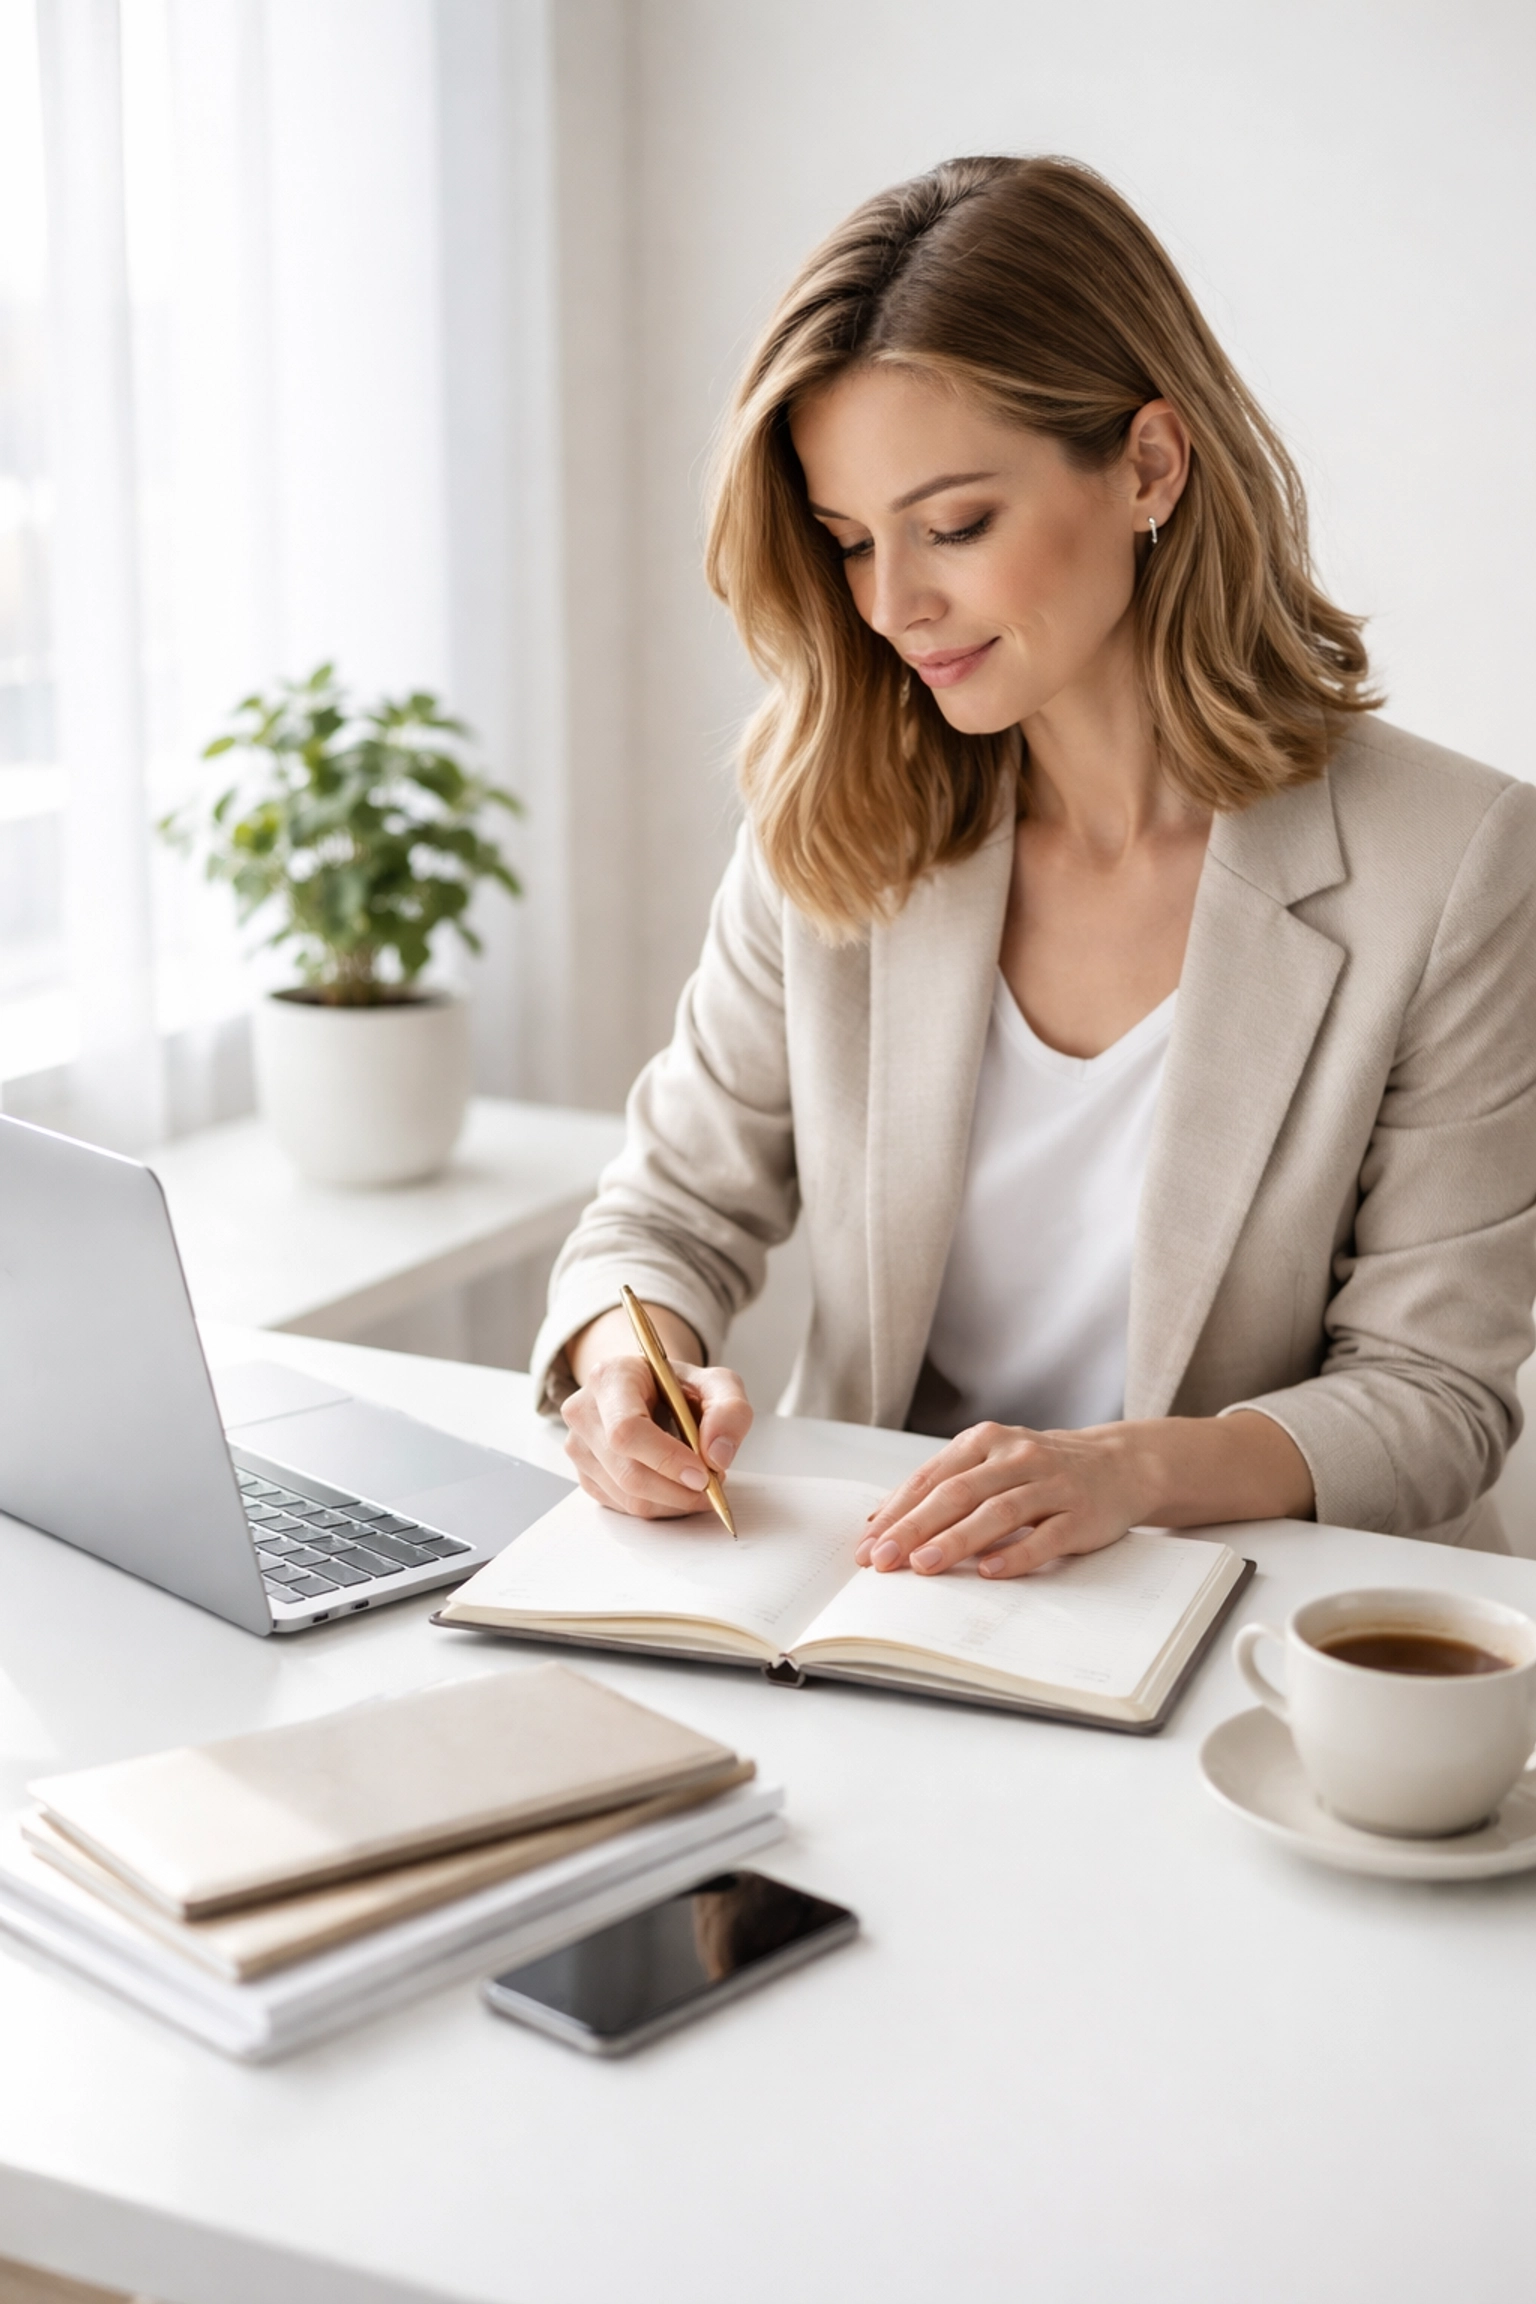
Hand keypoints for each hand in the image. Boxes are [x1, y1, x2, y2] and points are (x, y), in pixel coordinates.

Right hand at [561, 1304, 752, 1518]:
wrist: (648, 1391)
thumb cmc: (677, 1386)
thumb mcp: (716, 1383)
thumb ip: (730, 1410)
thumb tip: (718, 1456)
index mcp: (610, 1377)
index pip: (627, 1430)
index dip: (667, 1459)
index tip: (703, 1474)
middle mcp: (584, 1412)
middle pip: (629, 1472)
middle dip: (679, 1491)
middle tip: (713, 1486)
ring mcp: (579, 1448)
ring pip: (628, 1497)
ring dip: (674, 1501)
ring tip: (700, 1482)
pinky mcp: (585, 1477)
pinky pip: (625, 1508)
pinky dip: (660, 1506)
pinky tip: (676, 1486)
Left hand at [856, 1409, 1314, 1577]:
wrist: (1121, 1464)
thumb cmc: (1042, 1469)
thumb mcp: (991, 1463)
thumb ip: (943, 1486)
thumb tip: (879, 1521)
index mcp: (986, 1441)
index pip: (932, 1478)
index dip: (896, 1511)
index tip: (866, 1545)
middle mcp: (1016, 1457)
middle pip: (957, 1493)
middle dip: (914, 1527)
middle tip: (883, 1559)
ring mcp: (1051, 1484)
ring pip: (997, 1512)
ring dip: (957, 1540)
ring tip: (924, 1565)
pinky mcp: (1081, 1514)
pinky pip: (1045, 1536)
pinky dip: (1016, 1554)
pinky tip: (989, 1571)